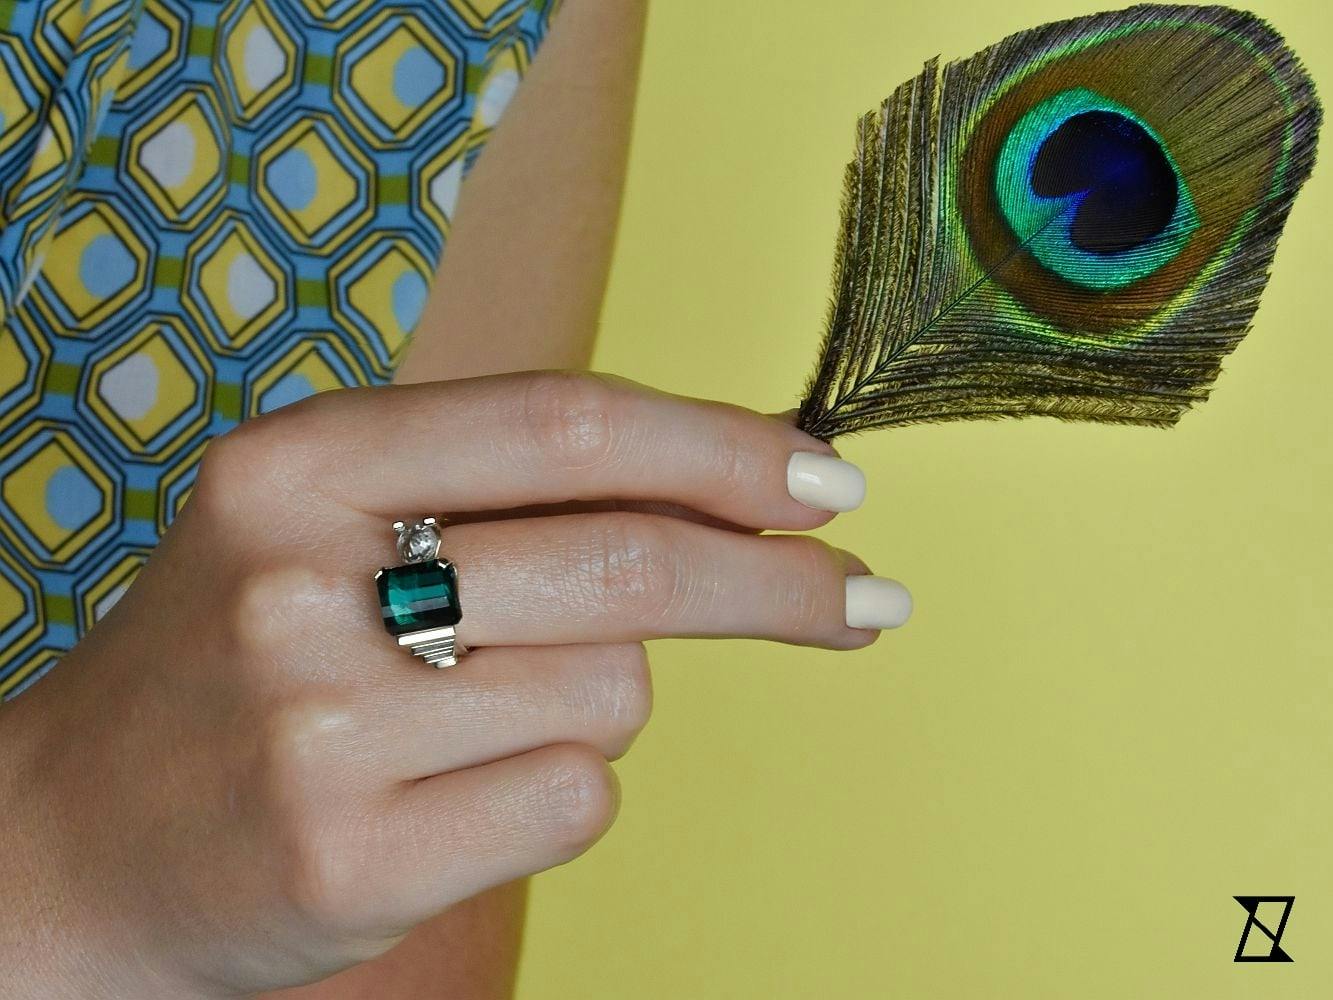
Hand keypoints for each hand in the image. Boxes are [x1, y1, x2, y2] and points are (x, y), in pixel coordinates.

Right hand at [0, 371, 909, 997]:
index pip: (566, 425)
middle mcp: (298, 584)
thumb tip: (737, 488)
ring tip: (465, 717)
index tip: (827, 476)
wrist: (67, 840)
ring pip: (611, 695)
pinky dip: (554, 791)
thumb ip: (507, 491)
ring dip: (591, 702)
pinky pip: (575, 800)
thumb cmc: (242, 658)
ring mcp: (321, 732)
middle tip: (863, 599)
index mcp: (298, 463)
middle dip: (773, 584)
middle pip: (625, 566)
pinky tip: (450, 798)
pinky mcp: (353, 863)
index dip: (721, 447)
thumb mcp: (329, 522)